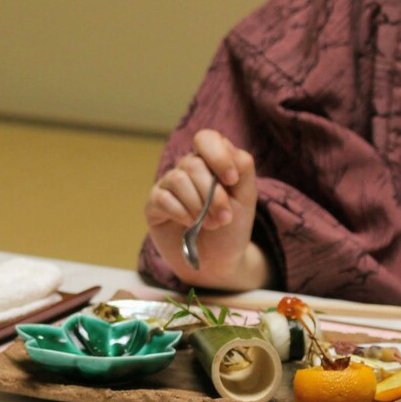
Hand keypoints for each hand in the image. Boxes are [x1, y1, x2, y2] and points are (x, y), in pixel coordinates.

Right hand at [145, 129, 263, 288]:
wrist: (218, 262)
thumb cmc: (231, 228)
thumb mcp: (246, 197)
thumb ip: (243, 168)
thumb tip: (229, 151)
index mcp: (210, 161)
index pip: (206, 139)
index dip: (218, 155)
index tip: (232, 180)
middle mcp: (187, 169)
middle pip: (193, 165)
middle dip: (212, 194)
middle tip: (223, 218)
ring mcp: (168, 185)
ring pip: (178, 180)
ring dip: (198, 206)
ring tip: (209, 224)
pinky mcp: (154, 204)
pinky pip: (163, 198)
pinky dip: (181, 213)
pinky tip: (190, 225)